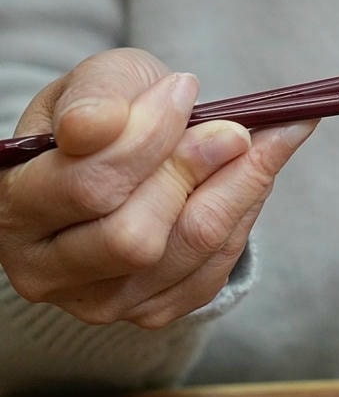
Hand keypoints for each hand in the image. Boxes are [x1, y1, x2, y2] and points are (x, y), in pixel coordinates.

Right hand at [0, 48, 316, 327]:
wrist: (124, 162)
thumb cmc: (106, 117)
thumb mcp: (95, 85)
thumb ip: (95, 98)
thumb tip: (96, 124)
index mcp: (13, 208)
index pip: (87, 185)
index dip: (147, 137)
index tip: (185, 90)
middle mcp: (44, 270)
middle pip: (134, 236)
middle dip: (193, 171)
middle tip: (234, 128)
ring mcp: (100, 301)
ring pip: (187, 250)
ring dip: (237, 190)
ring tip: (256, 142)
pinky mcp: (154, 311)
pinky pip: (215, 267)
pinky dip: (243, 214)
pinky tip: (252, 176)